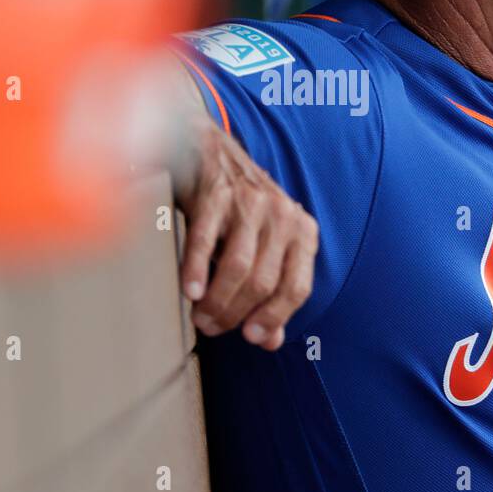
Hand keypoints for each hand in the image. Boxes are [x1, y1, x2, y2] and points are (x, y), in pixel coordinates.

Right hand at [173, 113, 318, 350]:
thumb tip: (269, 340)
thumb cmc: (240, 207)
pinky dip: (198, 271)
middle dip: (236, 314)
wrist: (208, 151)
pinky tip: (190, 292)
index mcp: (302, 231)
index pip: (297, 287)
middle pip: (263, 282)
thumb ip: (271, 293)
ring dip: (217, 301)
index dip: (275, 317)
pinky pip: (206, 241)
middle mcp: (282, 215)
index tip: (252, 336)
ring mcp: (249, 203)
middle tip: (213, 328)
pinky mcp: (216, 195)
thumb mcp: (266, 245)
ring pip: (238, 267)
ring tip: (201, 317)